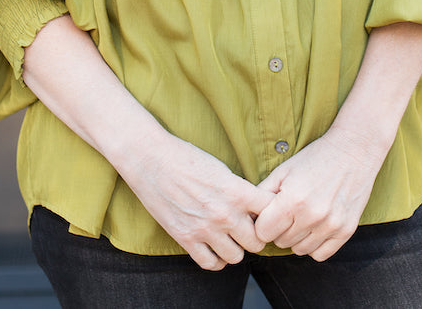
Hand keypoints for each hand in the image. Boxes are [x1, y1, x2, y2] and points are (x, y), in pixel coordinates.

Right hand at [122, 135, 274, 270]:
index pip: (270, 212)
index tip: (263, 212)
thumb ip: (239, 190)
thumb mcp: (221, 168)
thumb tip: (255, 206)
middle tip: (246, 227)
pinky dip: (215, 258)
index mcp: (236, 191)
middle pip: (257, 242)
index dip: (270, 213)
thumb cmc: (186, 157)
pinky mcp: (186, 239)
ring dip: (235, 248)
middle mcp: (224, 213)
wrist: (151, 159)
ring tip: (228, 237)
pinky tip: (213, 246)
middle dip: (254, 235)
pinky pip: (211, 263)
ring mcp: (205, 229)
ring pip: (236, 257)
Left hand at [253, 126, 384, 260]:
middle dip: (279, 229)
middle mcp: (312, 216)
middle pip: (281, 242)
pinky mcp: (346, 231)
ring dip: (296, 237)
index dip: (262, 223)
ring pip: (300, 250)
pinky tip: (315, 226)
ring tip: (302, 216)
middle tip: (287, 211)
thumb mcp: (284, 170)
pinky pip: (320, 254)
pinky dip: (314, 244)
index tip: (268, 214)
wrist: (353, 151)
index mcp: (292, 200)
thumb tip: (247, 214)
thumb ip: (262, 193)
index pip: (263, 232)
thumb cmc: (315, 158)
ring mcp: (331, 225)